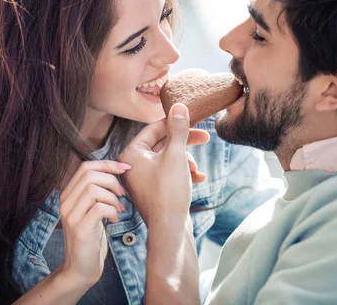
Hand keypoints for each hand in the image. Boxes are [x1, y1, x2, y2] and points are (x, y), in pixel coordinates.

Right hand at [57, 160, 129, 289]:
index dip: (107, 164)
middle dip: (112, 180)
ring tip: (118, 210)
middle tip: (122, 194)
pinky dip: (113, 211)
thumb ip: (96, 193)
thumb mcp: (91, 211)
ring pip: (94, 190)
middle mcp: (65, 203)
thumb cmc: (90, 238)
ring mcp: (71, 216)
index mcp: (67, 195)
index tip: (125, 168)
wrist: (80, 269)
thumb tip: (116, 173)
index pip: (85, 167)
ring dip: (113, 198)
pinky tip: (114, 220)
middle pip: (90, 175)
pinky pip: (100, 208)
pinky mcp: (80, 229)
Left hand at [118, 103, 200, 224]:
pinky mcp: (153, 189)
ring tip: (196, 170)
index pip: (154, 129)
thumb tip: (178, 106)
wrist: (169, 230)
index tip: (194, 119)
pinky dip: (184, 173)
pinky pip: (169, 173)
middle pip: (162, 143)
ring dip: (186, 161)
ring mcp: (143, 178)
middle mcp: (133, 165)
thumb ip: (178, 129)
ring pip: (169, 158)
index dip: (176, 122)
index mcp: (131, 154)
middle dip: (185, 144)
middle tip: (205, 138)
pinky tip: (198, 179)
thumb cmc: (168, 192)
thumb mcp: (176, 156)